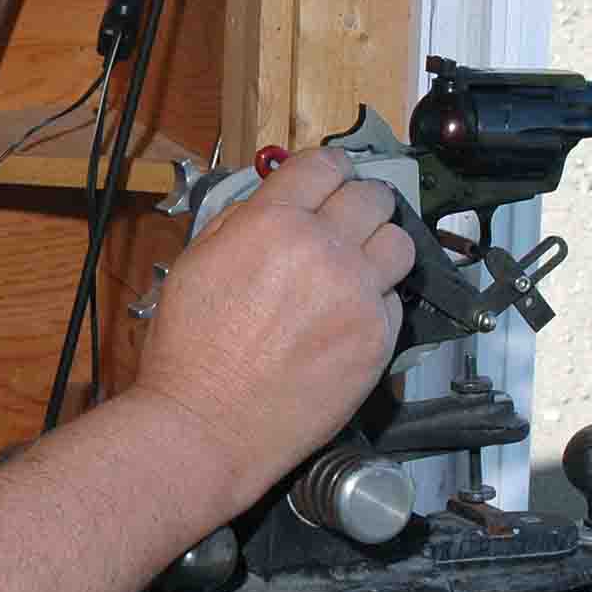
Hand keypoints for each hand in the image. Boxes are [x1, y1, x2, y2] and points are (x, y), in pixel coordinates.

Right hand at [133, 148, 415, 514]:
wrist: (206, 426)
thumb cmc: (192, 352)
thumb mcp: (197, 261)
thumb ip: (244, 221)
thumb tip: (279, 202)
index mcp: (273, 222)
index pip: (325, 164)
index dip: (330, 168)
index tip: (333, 178)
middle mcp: (323, 250)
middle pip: (372, 197)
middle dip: (359, 203)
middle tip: (349, 220)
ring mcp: (357, 294)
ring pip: (400, 242)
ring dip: (380, 246)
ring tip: (360, 264)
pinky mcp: (377, 338)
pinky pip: (395, 300)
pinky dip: (377, 301)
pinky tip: (349, 315)